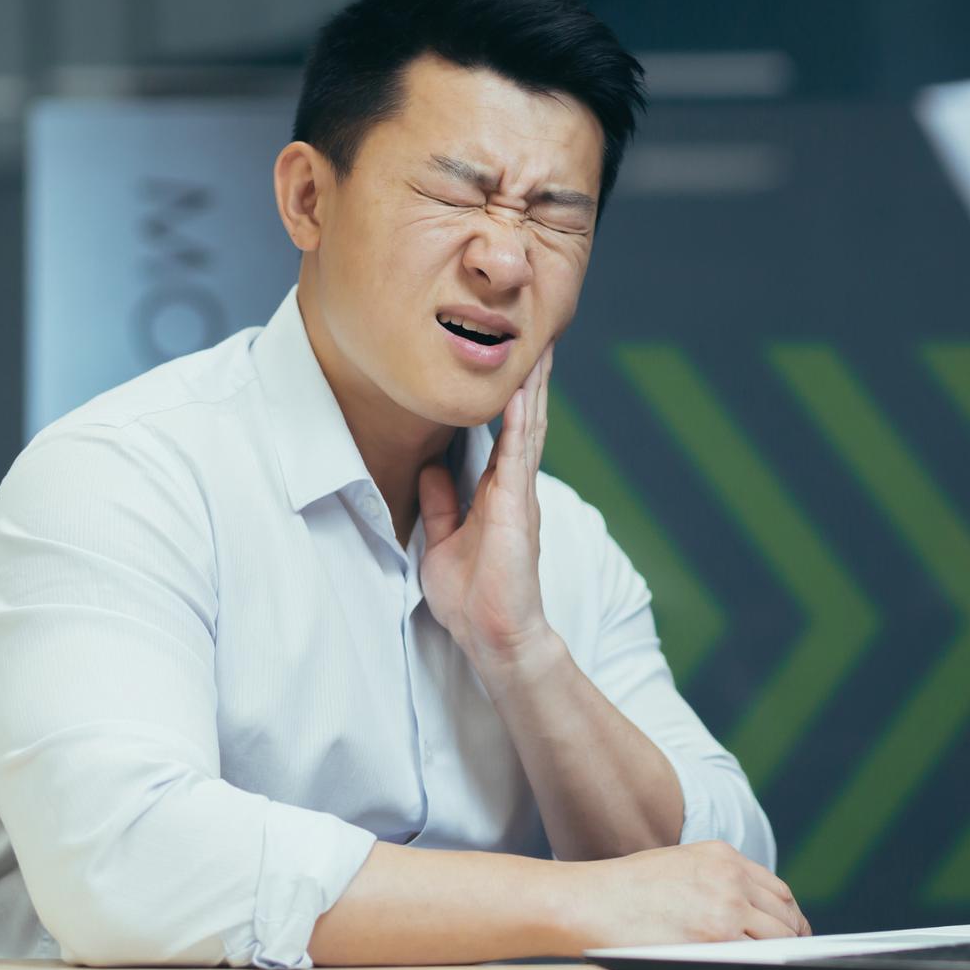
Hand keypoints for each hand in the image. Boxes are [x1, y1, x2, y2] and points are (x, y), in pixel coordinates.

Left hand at [420, 344, 556, 687]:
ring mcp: (519, 496)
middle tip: (537, 335)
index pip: (505, 434)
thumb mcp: (443, 539)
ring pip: (528, 429)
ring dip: (532, 388)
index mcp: (498, 493)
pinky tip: (521, 394)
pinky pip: (518, 458)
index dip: (510, 397)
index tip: (512, 360)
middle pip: (525, 421)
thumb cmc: (473, 598)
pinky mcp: (516, 509)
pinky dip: (520, 424)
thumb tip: (431, 466)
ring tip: (538, 348)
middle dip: (531, 378)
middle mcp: (514, 488)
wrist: (494, 635)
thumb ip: (443, 502)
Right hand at [562, 840, 811, 947]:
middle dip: (791, 938)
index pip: (778, 890)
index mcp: (724, 856)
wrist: (590, 900)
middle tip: (790, 956)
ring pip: (777, 939)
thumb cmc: (626, 888)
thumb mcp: (682, 863)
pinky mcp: (713, 941)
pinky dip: (758, 966)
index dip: (789, 915)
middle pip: (785, 915)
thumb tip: (748, 909)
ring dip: (778, 955)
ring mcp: (725, 910)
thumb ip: (719, 879)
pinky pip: (753, 958)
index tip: (790, 931)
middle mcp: (731, 879)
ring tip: (772, 967)